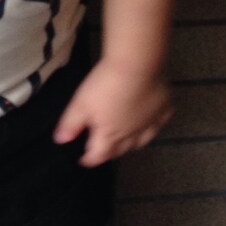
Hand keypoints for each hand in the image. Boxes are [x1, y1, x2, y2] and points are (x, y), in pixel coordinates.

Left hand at [53, 58, 173, 166]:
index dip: (89, 159)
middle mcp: (131, 135)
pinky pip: (159, 123)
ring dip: (132, 144)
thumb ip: (70, 124)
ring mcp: (150, 123)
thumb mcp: (80, 103)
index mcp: (109, 135)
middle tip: (102, 150)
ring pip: (142, 141)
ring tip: (125, 142)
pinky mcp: (164, 109)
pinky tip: (151, 122)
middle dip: (109, 152)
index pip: (98, 154)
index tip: (84, 160)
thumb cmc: (105, 84)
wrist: (137, 64)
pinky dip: (153, 126)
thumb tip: (60, 141)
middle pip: (120, 150)